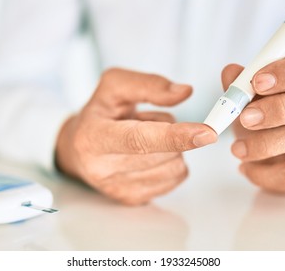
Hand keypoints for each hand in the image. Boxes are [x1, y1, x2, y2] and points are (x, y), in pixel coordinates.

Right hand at [56, 68, 216, 204]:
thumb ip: (149, 84)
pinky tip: (148, 155)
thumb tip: (185, 92)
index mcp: (93, 137)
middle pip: (164, 153)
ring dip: (172, 148)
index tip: (206, 133)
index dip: (175, 136)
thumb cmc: (99, 113)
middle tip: (146, 122)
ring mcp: (118, 189)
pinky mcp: (132, 200)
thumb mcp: (114, 85)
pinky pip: (175, 179)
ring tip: (144, 138)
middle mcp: (102, 169)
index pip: (139, 140)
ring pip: (175, 167)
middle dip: (171, 133)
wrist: (78, 148)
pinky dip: (171, 162)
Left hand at [223, 52, 284, 191]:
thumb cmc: (265, 118)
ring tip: (237, 149)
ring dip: (265, 144)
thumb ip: (240, 85)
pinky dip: (265, 172)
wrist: (276, 157)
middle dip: (277, 109)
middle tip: (245, 118)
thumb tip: (231, 73)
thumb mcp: (249, 99)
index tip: (257, 82)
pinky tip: (247, 168)